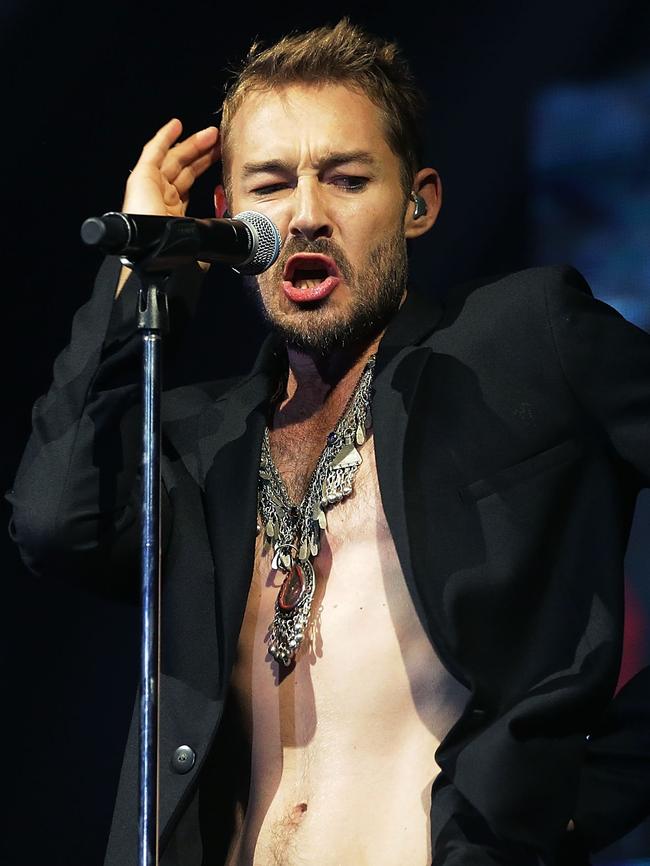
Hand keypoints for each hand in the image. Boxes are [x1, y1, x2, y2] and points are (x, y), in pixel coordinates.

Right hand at [116, 119, 219, 293]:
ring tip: (211, 133)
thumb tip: (228, 207)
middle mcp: (160, 200)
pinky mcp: (141, 179)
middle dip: (202, 154)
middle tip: (220, 142)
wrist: (158, 259)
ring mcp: (150, 188)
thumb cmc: (178, 256)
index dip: (205, 169)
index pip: (189, 185)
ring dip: (191, 144)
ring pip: (173, 159)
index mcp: (173, 214)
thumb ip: (216, 222)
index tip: (222, 158)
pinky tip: (176, 125)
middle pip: (183, 169)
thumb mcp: (205, 238)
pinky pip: (153, 152)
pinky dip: (164, 137)